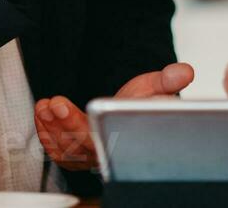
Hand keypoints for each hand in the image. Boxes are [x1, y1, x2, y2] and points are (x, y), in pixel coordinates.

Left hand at [34, 63, 194, 171]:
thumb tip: (185, 72)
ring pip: (66, 150)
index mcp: (126, 139)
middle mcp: (108, 152)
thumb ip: (168, 80)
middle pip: (80, 145)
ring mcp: (92, 155)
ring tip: (43, 106)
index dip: (77, 124)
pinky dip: (46, 135)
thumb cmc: (146, 102)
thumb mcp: (157, 87)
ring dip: (51, 129)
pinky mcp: (79, 154)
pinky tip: (42, 116)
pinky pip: (59, 152)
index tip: (61, 105)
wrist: (137, 113)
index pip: (100, 138)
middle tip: (52, 104)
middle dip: (62, 124)